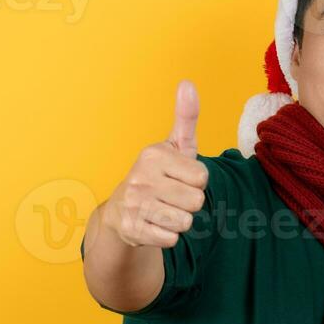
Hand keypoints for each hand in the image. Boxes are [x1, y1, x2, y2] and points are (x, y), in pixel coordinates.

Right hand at [102, 80, 209, 248]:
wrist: (122, 211)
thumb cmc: (158, 176)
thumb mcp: (174, 147)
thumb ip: (186, 118)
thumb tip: (187, 84)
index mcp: (153, 155)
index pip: (202, 177)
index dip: (196, 182)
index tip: (179, 179)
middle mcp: (139, 178)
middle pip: (196, 201)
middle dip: (189, 203)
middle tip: (171, 197)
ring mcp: (133, 205)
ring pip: (185, 222)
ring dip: (180, 221)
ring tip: (163, 211)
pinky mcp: (132, 230)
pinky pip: (171, 239)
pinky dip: (167, 236)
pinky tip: (154, 225)